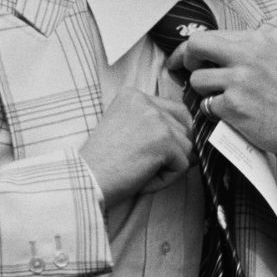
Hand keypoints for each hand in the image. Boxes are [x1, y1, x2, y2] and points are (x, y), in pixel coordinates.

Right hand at [79, 87, 192, 208]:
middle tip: (137, 163)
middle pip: (184, 129)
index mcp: (133, 95)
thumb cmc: (101, 163)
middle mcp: (146, 101)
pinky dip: (165, 179)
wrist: (83, 181)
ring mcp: (156, 119)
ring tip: (137, 170)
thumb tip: (194, 141)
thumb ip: (155, 125)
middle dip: (168, 153)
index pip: (176, 112)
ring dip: (166, 166)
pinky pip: (183, 166)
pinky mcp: (164, 141)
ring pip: (186, 148)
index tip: (139, 150)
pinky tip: (140, 178)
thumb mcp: (126, 130)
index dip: (167, 138)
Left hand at [167, 29, 276, 158]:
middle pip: (195, 46)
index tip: (184, 60)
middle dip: (185, 60)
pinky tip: (232, 113)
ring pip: (196, 79)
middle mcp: (247, 55)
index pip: (208, 35)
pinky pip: (205, 105)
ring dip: (203, 92)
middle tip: (192, 73)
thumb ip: (239, 50)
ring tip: (224, 98)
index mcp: (255, 40)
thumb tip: (200, 51)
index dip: (191, 49)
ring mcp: (239, 80)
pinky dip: (214, 111)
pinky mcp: (233, 105)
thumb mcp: (269, 58)